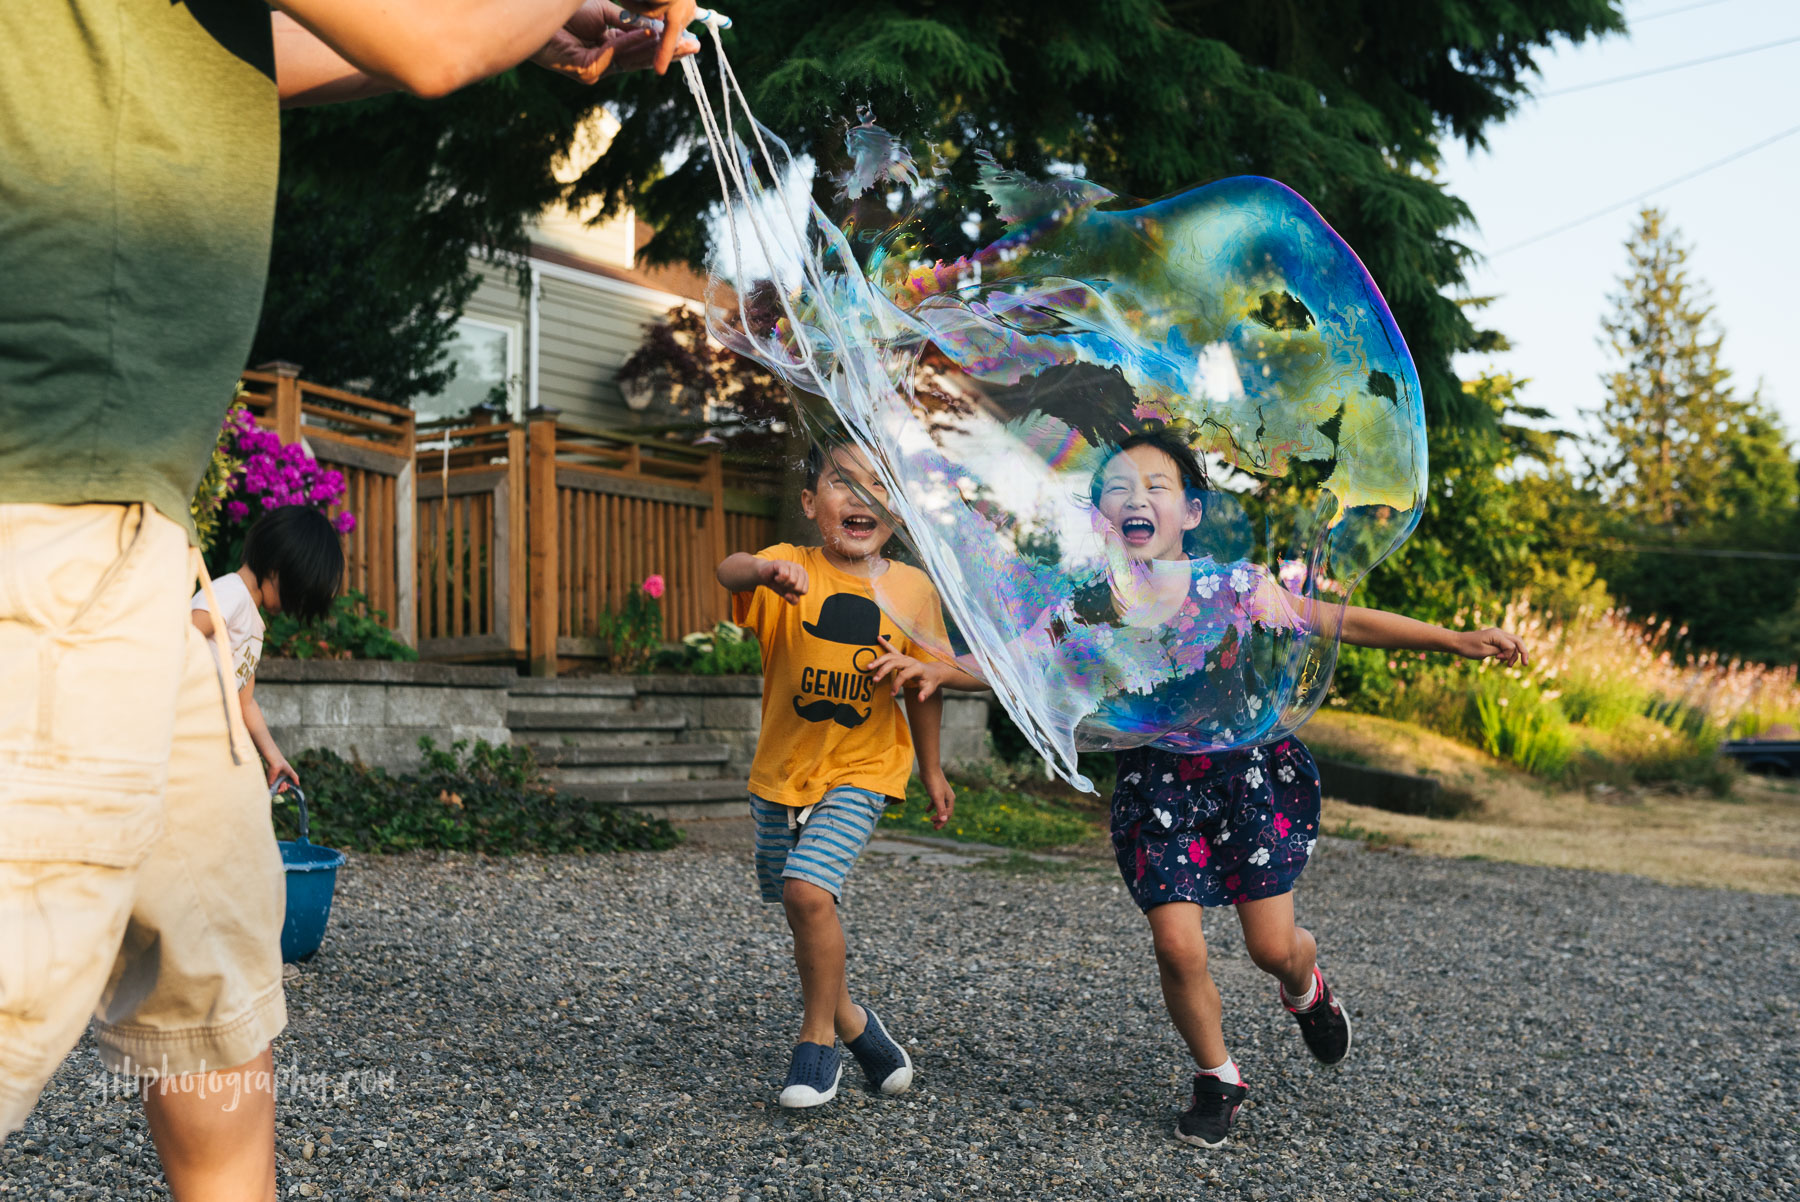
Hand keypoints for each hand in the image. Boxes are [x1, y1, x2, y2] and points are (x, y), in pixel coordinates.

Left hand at [266, 755, 299, 794]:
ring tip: (283, 784)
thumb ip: (295, 778)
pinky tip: (280, 786)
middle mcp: (277, 781)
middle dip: (285, 789)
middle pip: (281, 789)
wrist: (277, 763)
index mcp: (282, 778)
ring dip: (282, 790)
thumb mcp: (291, 772)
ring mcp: (274, 782)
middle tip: (285, 783)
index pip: (284, 786)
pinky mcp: (270, 783)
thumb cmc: (284, 766)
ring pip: (278, 791)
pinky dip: (277, 791)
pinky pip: (273, 791)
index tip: (289, 785)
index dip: (287, 787)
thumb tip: (298, 785)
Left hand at [531, 3, 693, 83]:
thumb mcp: (604, 12)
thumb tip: (656, 28)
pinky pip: (617, 58)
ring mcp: (595, 70)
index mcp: (606, 47)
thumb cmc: (563, 11)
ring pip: (633, 61)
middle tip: (694, 46)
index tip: (686, 37)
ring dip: (659, 51)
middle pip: (642, 59)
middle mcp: (603, 63)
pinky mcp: (587, 73)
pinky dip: (635, 46)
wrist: (536, 13)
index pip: (641, 49)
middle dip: (669, 52)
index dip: (664, 44)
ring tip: (683, 44)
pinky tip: (653, 36)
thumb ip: (627, 23)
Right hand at [758, 558, 809, 604]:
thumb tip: (789, 595)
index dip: (794, 593)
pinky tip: (776, 577)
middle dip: (788, 589)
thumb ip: (793, 600)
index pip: (804, 591)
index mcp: (804, 575)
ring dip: (783, 584)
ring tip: (779, 579)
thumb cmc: (778, 584)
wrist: (764, 576)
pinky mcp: (781, 563)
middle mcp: (799, 568)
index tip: (788, 588)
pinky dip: (779, 579)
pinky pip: (785, 575)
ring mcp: (791, 564)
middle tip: (783, 583)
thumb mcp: (787, 595)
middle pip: (799, 587)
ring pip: (793, 581)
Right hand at [869, 635, 940, 698]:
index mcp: (917, 668)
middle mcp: (910, 660)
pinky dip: (885, 643)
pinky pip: (892, 649)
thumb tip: (920, 699)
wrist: (933, 672)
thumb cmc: (930, 681)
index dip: (897, 684)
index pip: (904, 675)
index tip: (892, 694)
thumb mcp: (930, 688)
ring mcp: (905, 657)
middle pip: (894, 662)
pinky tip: (879, 638)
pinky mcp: (901, 656)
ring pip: (890, 656)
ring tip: (868, 666)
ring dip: (879, 660)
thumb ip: (925, 694)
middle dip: (883, 670)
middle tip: (874, 679)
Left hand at [922, 769, 954, 829]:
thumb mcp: (937, 798)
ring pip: (940, 808)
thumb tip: (944, 821)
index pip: (948, 814)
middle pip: (945, 812)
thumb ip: (940, 809)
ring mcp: (942, 794)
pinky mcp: (936, 792)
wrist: (929, 770)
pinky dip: (931, 807)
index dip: (942, 821)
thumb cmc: (934, 783)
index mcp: (950, 799)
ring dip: (936, 815)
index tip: (933, 824)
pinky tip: (926, 811)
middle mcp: (948, 797)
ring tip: (931, 820)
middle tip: (934, 827)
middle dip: (940, 820)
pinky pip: (935, 802)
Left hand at [1455, 626, 1527, 666]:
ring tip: (1508, 665)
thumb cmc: (1468, 647)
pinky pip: (1506, 644)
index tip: (1497, 660)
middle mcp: (1499, 632)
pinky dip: (1508, 652)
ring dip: (1514, 654)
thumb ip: (1499, 651)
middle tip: (1525, 665)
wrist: (1457, 642)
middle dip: (1523, 653)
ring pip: (1513, 643)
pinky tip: (1502, 661)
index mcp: (1496, 634)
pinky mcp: (1495, 638)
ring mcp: (1497, 634)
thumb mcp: (1484, 652)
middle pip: (1518, 641)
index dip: (1508, 655)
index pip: (1511, 645)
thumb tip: (1510, 652)